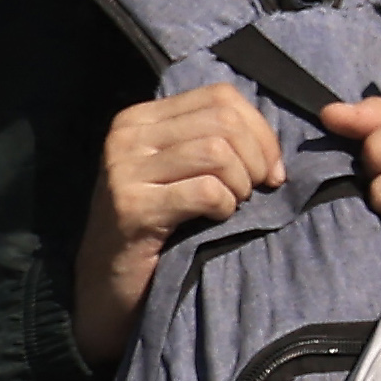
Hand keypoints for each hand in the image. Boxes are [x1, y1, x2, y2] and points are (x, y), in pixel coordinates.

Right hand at [80, 83, 291, 365]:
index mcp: (141, 118)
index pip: (220, 96)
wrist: (108, 284)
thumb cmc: (156, 227)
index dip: (259, 129)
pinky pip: (205, 191)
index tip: (269, 169)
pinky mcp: (132, 207)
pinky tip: (215, 220)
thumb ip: (211, 141)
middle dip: (256, 157)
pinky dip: (224, 206)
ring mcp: (125, 170)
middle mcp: (127, 136)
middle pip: (223, 121)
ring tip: (234, 205)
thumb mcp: (179, 171)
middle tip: (257, 190)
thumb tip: (272, 143)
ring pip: (216, 151)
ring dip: (240, 183)